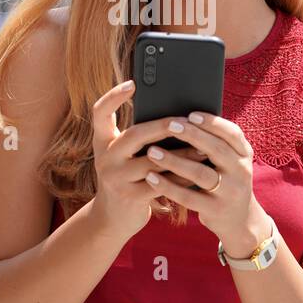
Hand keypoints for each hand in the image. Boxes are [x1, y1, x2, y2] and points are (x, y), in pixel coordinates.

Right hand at [90, 80, 207, 239]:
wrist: (113, 219)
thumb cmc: (128, 178)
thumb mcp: (125, 156)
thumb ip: (140, 139)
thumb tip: (177, 118)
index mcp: (103, 141)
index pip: (100, 112)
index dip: (114, 96)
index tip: (132, 83)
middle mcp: (105, 157)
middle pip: (135, 134)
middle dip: (163, 126)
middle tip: (186, 120)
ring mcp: (115, 178)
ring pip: (153, 160)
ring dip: (181, 154)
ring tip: (202, 147)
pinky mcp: (130, 197)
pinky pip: (161, 183)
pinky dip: (181, 177)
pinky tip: (197, 172)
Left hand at [140, 111, 263, 254]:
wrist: (239, 220)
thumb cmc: (225, 181)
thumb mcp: (229, 162)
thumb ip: (214, 144)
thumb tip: (181, 121)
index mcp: (244, 154)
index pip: (232, 133)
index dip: (212, 123)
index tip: (191, 115)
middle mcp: (241, 171)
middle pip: (216, 150)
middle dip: (192, 136)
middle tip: (170, 126)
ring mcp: (229, 192)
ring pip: (200, 173)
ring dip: (174, 161)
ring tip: (152, 152)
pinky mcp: (215, 210)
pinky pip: (188, 197)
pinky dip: (168, 186)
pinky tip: (151, 178)